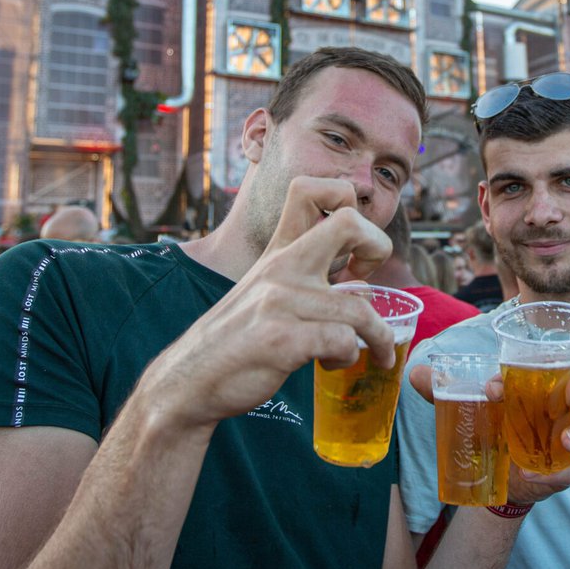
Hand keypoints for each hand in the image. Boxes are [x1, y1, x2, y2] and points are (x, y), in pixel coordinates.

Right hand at [142, 177, 394, 426]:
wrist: (191, 380)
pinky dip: (349, 357)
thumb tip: (364, 289)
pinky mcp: (283, 340)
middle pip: (348, 222)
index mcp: (278, 251)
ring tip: (367, 351)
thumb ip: (308, 279)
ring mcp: (281, 301)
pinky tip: (331, 363)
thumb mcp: (265, 291)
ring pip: (361, 308)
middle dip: (378, 247)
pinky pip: (344, 341)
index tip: (352, 251)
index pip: (309, 189)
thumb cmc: (236, 338)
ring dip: (377, 336)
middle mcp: (282, 267)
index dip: (347, 206)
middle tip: (371, 281)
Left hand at [404, 367, 569, 506]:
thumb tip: (415, 373)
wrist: (494, 477)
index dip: (531, 369)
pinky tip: (541, 475)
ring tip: (566, 440)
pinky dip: (563, 472)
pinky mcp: (565, 470)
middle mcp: (562, 408)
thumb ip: (443, 392)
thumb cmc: (490, 428)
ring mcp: (569, 438)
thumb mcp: (468, 409)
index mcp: (542, 384)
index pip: (548, 367)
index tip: (494, 387)